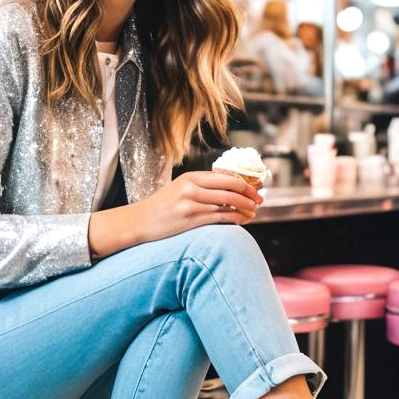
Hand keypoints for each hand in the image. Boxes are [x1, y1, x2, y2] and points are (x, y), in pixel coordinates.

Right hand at [88, 171, 262, 257]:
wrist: (138, 222)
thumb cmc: (161, 208)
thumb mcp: (180, 189)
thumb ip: (201, 187)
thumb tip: (230, 189)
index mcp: (191, 177)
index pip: (225, 176)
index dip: (245, 182)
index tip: (257, 188)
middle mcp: (192, 187)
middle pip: (231, 187)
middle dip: (249, 194)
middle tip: (260, 201)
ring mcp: (191, 203)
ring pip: (228, 203)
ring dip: (245, 208)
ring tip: (253, 212)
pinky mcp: (191, 219)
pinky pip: (221, 217)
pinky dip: (235, 219)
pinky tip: (242, 221)